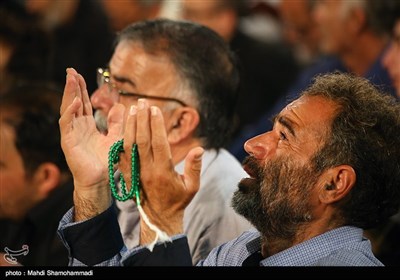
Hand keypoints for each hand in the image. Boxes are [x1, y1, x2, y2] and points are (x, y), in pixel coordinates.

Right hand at [59, 68, 124, 220]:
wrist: (101, 180)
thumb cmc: (106, 161)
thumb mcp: (116, 137)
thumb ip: (117, 122)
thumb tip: (120, 106)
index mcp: (87, 126)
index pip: (83, 103)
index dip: (81, 89)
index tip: (80, 74)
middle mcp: (77, 127)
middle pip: (74, 102)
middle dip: (72, 86)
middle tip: (71, 70)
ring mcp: (71, 134)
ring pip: (68, 109)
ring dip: (69, 93)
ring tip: (71, 78)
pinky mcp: (68, 142)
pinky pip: (67, 123)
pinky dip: (70, 111)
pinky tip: (76, 100)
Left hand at [120, 100, 202, 243]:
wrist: (158, 217)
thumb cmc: (178, 201)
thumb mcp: (192, 187)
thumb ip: (194, 167)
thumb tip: (199, 149)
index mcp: (163, 171)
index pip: (158, 143)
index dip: (156, 125)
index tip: (155, 109)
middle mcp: (147, 170)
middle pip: (142, 140)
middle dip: (142, 119)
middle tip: (142, 102)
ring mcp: (135, 172)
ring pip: (130, 145)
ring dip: (130, 125)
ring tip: (132, 108)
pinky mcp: (128, 174)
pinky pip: (122, 154)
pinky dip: (122, 138)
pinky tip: (124, 125)